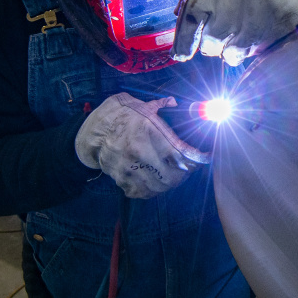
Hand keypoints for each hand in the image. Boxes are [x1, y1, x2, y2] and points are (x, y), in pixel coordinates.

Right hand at [74, 94, 210, 198]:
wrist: (91, 133)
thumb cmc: (119, 115)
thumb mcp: (141, 104)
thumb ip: (162, 106)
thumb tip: (178, 104)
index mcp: (147, 131)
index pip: (181, 152)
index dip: (198, 158)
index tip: (206, 157)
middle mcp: (139, 153)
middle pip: (174, 175)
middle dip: (186, 172)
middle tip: (190, 166)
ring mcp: (130, 169)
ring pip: (161, 187)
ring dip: (172, 182)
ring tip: (176, 173)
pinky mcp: (122, 180)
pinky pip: (144, 193)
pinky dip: (154, 189)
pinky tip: (158, 180)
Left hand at [172, 0, 297, 64]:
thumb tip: (178, 15)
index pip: (190, 17)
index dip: (183, 41)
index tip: (180, 55)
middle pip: (211, 41)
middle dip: (213, 43)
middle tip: (222, 35)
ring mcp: (259, 15)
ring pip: (233, 52)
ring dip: (232, 50)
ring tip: (242, 35)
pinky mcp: (281, 27)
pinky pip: (257, 52)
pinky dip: (253, 50)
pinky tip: (258, 37)